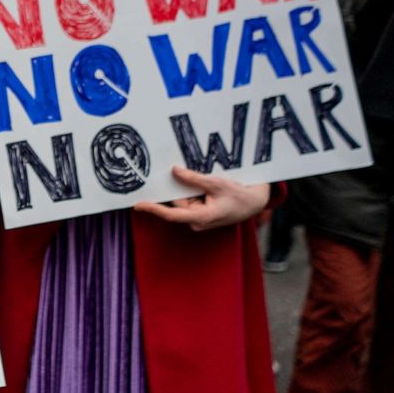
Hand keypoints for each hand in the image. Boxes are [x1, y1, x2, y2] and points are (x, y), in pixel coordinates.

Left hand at [133, 166, 270, 231]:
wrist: (255, 203)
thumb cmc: (239, 196)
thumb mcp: (216, 184)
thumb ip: (194, 179)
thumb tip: (174, 171)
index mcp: (200, 218)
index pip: (171, 214)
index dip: (154, 209)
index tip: (138, 204)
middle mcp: (197, 221)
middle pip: (178, 202)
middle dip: (179, 188)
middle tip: (187, 174)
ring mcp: (199, 218)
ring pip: (184, 199)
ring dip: (190, 188)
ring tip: (208, 182)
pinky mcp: (201, 213)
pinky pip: (191, 200)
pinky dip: (194, 191)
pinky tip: (207, 185)